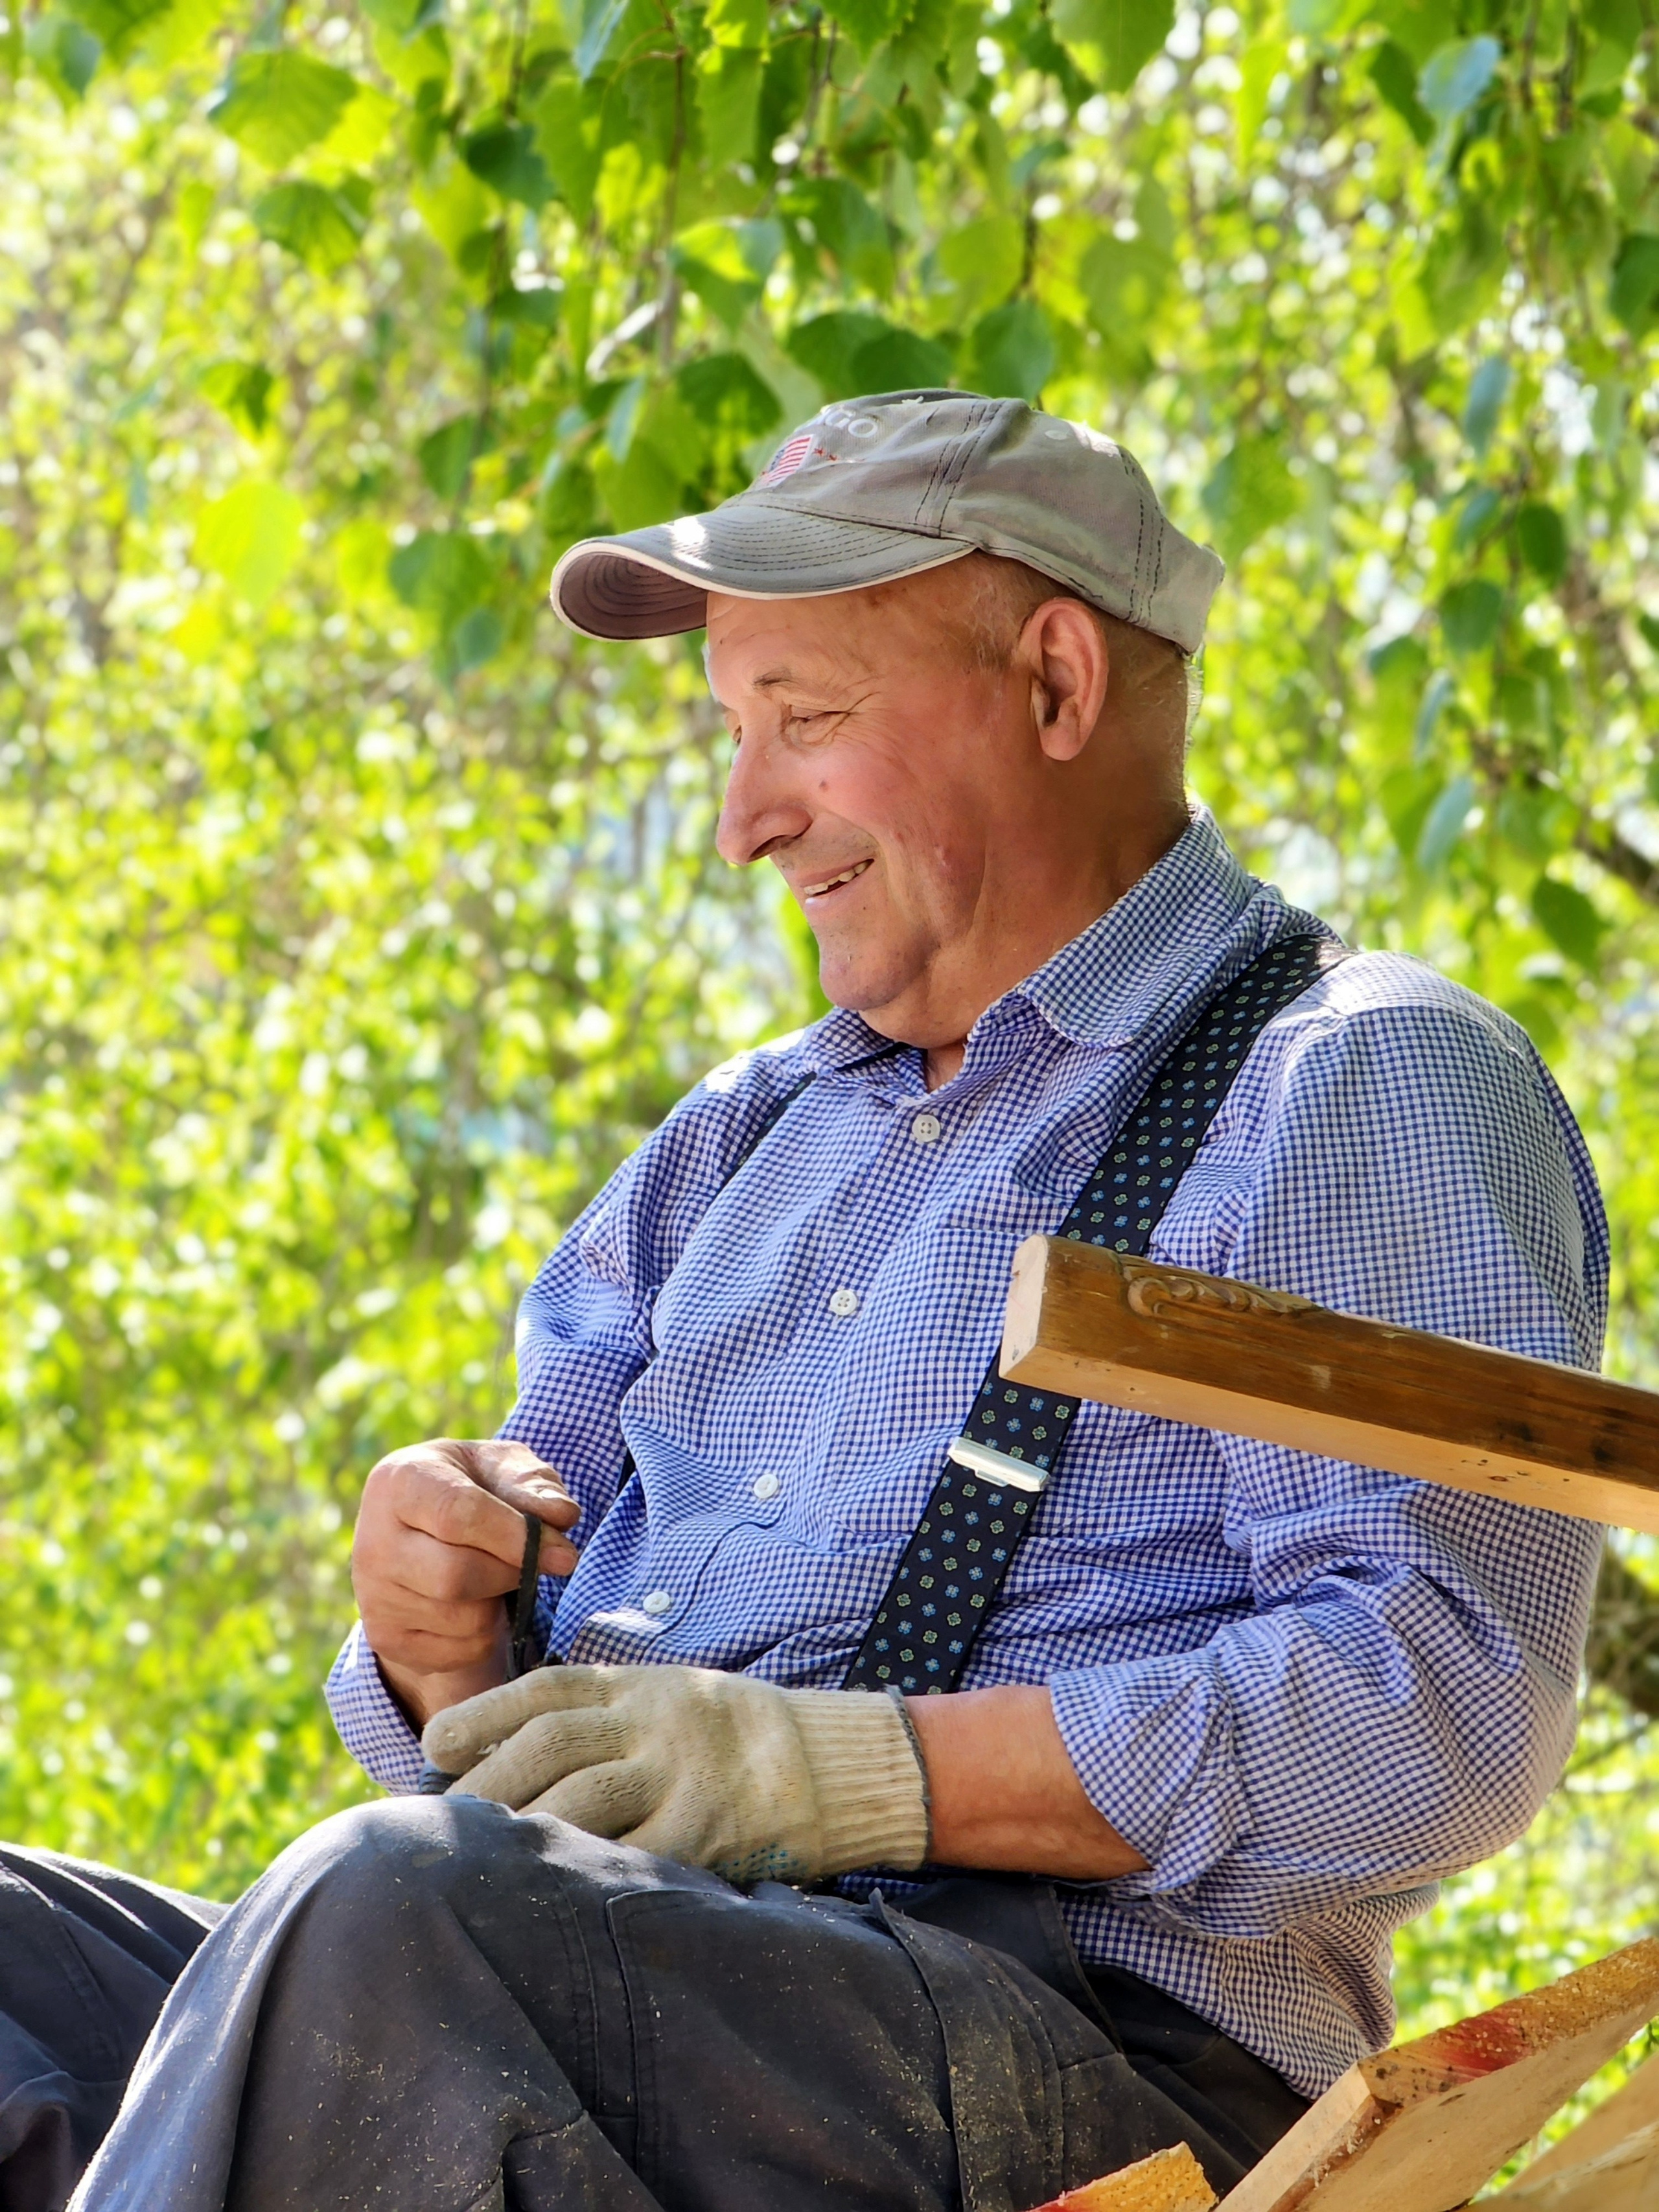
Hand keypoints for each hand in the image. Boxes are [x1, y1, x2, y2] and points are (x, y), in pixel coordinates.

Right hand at [351, 1438, 580, 1729]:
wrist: (420, 1531)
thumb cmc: (472, 1489)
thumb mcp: (502, 1468)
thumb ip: (533, 1484)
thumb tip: (561, 1516)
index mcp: (399, 1482)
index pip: (458, 1514)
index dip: (517, 1537)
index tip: (564, 1553)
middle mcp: (373, 1542)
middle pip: (456, 1575)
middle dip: (511, 1572)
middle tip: (533, 1562)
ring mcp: (374, 1596)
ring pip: (464, 1619)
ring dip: (501, 1601)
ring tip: (496, 1574)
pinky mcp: (386, 1638)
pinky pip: (461, 1651)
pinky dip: (487, 1632)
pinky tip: (477, 1602)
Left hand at [421, 1665, 929, 1885]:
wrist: (836, 1764)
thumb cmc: (733, 1740)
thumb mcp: (670, 1702)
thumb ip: (605, 1719)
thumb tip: (506, 1758)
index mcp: (642, 1684)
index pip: (548, 1689)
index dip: (484, 1713)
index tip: (431, 1744)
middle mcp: (658, 1716)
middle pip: (553, 1742)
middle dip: (490, 1783)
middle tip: (443, 1821)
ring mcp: (686, 1768)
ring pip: (584, 1798)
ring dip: (525, 1832)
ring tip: (481, 1860)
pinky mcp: (712, 1824)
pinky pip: (637, 1855)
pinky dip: (591, 1874)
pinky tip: (556, 1892)